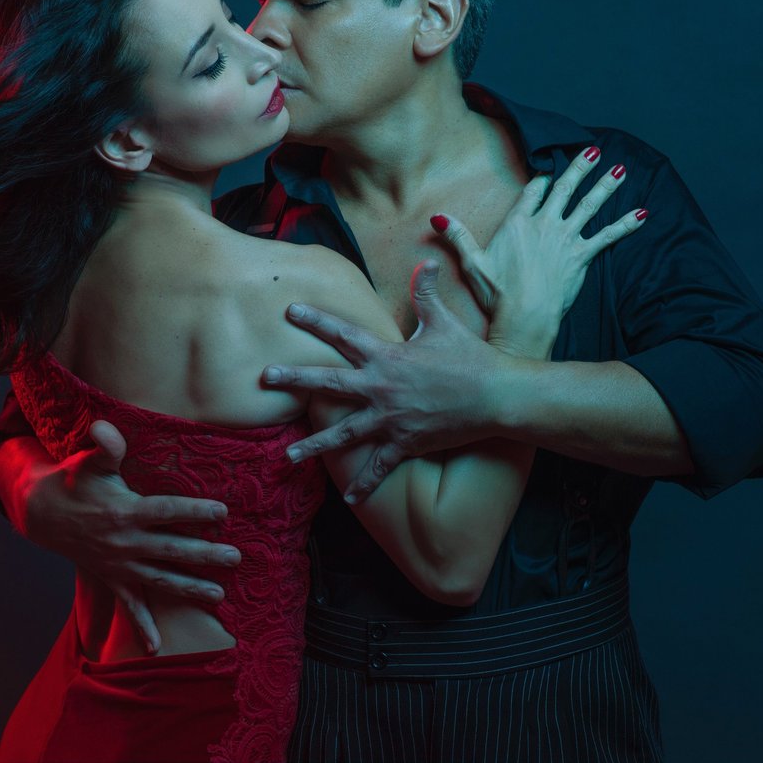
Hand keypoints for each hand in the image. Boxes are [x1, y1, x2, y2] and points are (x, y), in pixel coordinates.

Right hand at [6, 420, 239, 653]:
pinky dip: (142, 626)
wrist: (43, 513)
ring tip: (218, 595)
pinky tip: (156, 648)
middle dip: (205, 555)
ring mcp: (119, 564)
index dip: (195, 510)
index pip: (166, 510)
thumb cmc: (75, 481)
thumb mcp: (90, 461)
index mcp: (125, 510)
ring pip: (160, 579)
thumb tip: (104, 427)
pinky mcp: (112, 578)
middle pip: (172, 549)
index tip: (223, 511)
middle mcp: (125, 541)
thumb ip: (104, 445)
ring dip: (189, 587)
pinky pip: (128, 606)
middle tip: (236, 558)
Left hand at [264, 261, 510, 500]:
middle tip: (265, 377)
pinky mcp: (405, 443)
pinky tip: (349, 501)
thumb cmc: (471, 358)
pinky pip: (380, 467)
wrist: (496, 396)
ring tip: (288, 457)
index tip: (290, 311)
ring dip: (315, 446)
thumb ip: (426, 294)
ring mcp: (391, 419)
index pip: (344, 334)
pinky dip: (365, 485)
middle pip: (328, 382)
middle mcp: (381, 387)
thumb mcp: (444, 323)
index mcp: (387, 356)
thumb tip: (425, 262)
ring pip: (344, 433)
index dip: (317, 321)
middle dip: (294, 379)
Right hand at [431, 146, 646, 356]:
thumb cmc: (497, 292)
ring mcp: (566, 239)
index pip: (533, 192)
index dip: (542, 181)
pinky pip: (607, 236)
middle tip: (592, 150)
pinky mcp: (582, 256)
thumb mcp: (472, 261)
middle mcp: (545, 224)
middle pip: (565, 189)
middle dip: (580, 168)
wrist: (524, 315)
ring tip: (620, 169)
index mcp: (518, 223)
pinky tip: (642, 214)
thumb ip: (457, 235)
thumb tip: (438, 217)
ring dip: (606, 186)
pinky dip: (625, 225)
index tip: (548, 173)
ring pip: (590, 205)